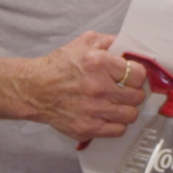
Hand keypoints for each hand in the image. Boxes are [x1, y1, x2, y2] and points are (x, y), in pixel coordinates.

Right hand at [17, 31, 147, 140]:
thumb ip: (109, 41)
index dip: (137, 75)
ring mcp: (94, 110)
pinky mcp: (88, 128)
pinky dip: (117, 124)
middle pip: (137, 96)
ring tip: (118, 104)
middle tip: (125, 90)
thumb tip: (130, 47)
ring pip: (131, 115)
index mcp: (100, 63)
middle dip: (133, 92)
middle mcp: (99, 88)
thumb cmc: (59, 66)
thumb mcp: (84, 42)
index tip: (131, 77)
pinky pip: (118, 131)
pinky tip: (109, 116)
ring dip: (127, 109)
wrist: (34, 89)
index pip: (138, 74)